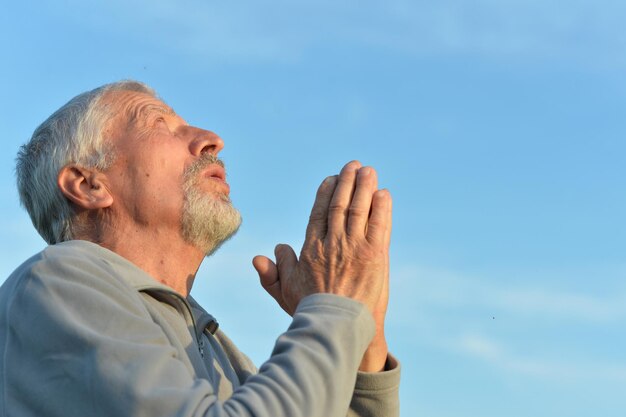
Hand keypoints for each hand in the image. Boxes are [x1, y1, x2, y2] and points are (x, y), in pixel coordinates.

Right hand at [253, 161, 391, 370]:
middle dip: (347, 182)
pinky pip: (380, 224)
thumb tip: (258, 257)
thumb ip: (272, 273)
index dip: (326, 192)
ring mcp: (355, 247)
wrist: (337, 327)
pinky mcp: (375, 254)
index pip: (319, 212)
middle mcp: (333, 242)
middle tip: (354, 166)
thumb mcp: (285, 292)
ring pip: (360, 208)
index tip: (331, 179)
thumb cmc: (310, 312)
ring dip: (364, 186)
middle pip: (340, 204)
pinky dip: (382, 207)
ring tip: (369, 171)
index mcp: (312, 248)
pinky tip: (383, 194)